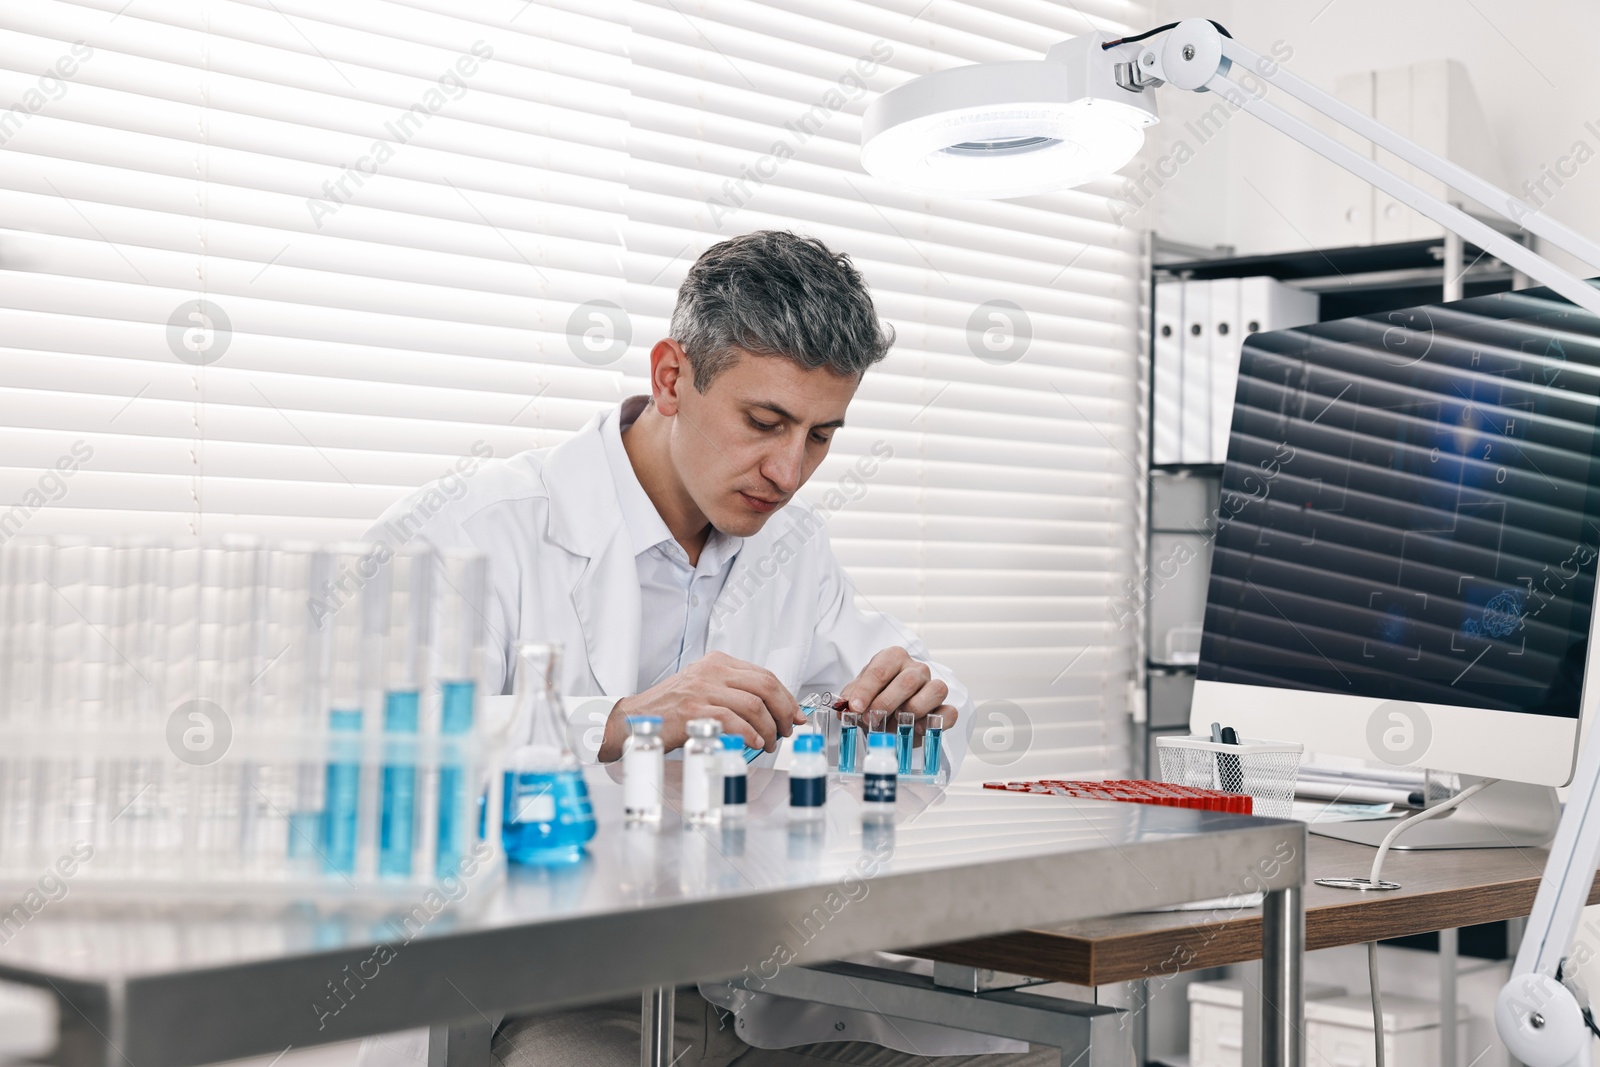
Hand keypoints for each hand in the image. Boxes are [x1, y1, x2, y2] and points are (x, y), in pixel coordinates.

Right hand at [597, 651, 803, 761]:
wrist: (636, 717)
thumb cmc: (673, 707)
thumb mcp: (706, 688)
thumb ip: (736, 693)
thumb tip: (775, 711)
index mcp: (718, 662)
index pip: (765, 675)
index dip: (786, 697)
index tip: (795, 715)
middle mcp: (712, 671)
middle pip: (765, 686)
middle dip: (784, 711)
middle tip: (786, 730)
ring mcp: (702, 689)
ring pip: (754, 705)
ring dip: (768, 729)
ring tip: (767, 743)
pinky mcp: (694, 710)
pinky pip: (733, 721)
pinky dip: (749, 735)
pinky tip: (752, 744)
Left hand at [838, 647, 957, 737]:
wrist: (891, 711)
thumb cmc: (875, 697)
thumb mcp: (858, 695)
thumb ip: (850, 698)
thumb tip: (844, 707)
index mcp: (893, 658)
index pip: (881, 670)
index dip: (866, 690)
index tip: (855, 707)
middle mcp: (916, 669)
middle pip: (907, 681)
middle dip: (886, 703)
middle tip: (870, 720)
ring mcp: (933, 686)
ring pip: (933, 692)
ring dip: (909, 713)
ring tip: (890, 727)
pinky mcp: (945, 707)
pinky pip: (949, 712)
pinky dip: (935, 721)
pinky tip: (918, 729)